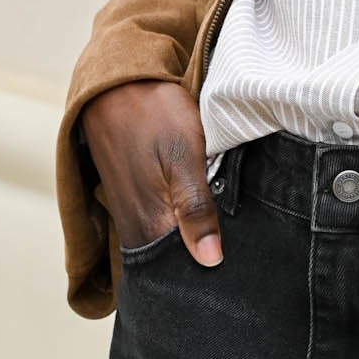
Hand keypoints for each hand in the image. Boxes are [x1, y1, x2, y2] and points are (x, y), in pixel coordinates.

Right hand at [79, 80, 222, 267]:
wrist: (116, 85)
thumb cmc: (155, 115)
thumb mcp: (186, 155)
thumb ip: (197, 208)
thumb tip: (211, 261)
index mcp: (151, 225)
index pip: (185, 272)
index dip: (213, 272)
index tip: (241, 267)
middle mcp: (136, 231)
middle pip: (176, 264)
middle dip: (205, 260)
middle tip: (240, 249)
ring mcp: (130, 218)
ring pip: (169, 246)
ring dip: (193, 242)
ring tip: (226, 232)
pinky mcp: (132, 203)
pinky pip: (161, 228)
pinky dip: (181, 227)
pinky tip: (204, 214)